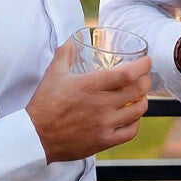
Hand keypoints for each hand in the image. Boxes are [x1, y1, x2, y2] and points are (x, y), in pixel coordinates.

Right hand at [27, 41, 152, 161]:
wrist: (35, 137)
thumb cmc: (44, 104)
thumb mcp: (53, 74)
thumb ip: (64, 54)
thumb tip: (71, 40)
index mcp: (91, 85)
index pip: (128, 73)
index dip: (143, 66)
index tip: (146, 61)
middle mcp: (101, 104)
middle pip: (138, 90)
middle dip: (146, 81)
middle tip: (144, 77)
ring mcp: (104, 124)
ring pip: (138, 110)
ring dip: (142, 101)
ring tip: (139, 97)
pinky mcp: (103, 141)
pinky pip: (130, 131)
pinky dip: (135, 123)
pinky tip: (131, 117)